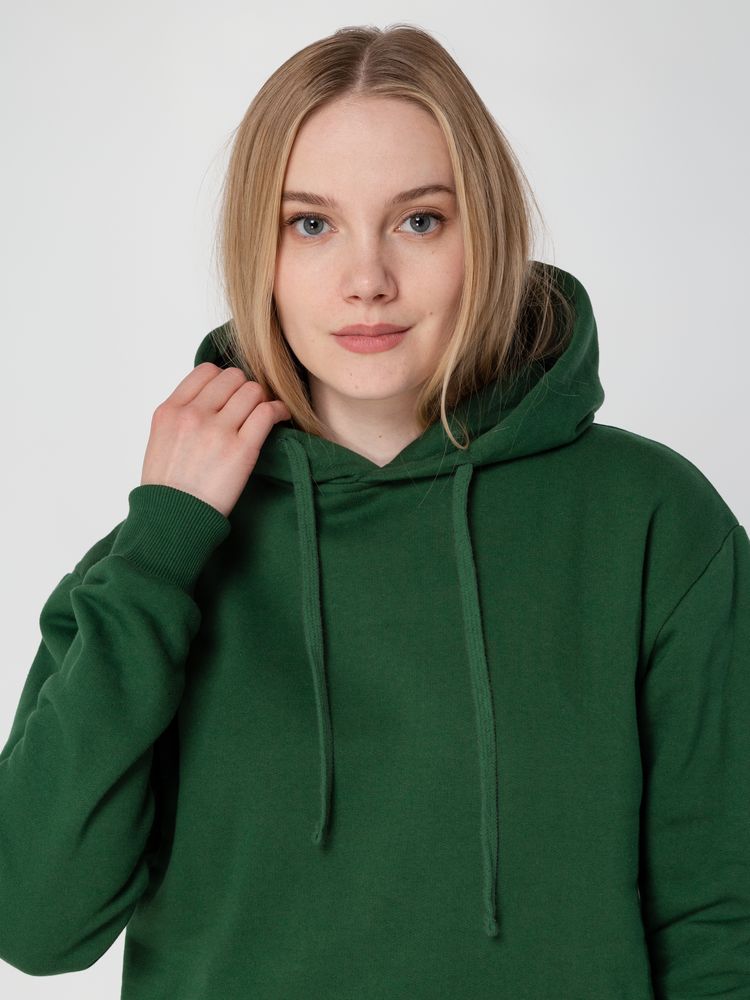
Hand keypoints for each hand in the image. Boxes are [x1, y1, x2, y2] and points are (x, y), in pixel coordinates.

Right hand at [140, 363, 291, 516]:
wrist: (173, 519)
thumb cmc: (168, 487)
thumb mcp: (161, 440)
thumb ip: (182, 415)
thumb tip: (210, 398)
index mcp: (170, 410)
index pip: (206, 372)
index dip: (224, 381)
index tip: (230, 396)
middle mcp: (193, 415)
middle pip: (233, 377)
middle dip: (244, 390)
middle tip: (248, 409)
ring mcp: (217, 431)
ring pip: (253, 391)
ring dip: (261, 400)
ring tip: (263, 415)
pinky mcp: (242, 450)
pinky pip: (268, 412)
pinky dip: (279, 410)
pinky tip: (279, 417)